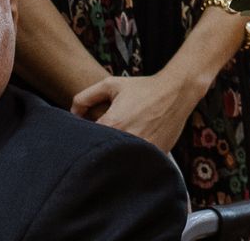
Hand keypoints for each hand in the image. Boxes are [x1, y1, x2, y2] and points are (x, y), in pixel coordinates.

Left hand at [72, 72, 199, 152]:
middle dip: (99, 150)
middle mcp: (127, 141)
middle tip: (104, 142)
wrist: (176, 92)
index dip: (85, 140)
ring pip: (120, 163)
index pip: (86, 142)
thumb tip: (72, 114)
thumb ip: (85, 97)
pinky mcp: (155, 156)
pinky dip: (134, 160)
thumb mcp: (111, 84)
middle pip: (101, 156)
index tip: (90, 135)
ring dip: (116, 157)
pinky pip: (138, 164)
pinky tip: (135, 148)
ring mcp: (143, 151)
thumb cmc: (144, 88)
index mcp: (112, 124)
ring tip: (121, 144)